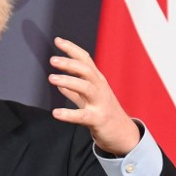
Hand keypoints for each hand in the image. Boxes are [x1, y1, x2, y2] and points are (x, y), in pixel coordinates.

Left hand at [48, 37, 139, 155]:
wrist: (123, 135)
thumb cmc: (104, 114)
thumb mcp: (89, 101)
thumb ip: (74, 93)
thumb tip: (59, 85)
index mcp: (97, 81)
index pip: (85, 60)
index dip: (72, 49)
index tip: (58, 40)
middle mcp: (100, 88)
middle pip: (87, 70)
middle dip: (70, 63)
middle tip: (52, 60)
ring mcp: (100, 103)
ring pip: (86, 88)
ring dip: (69, 81)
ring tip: (51, 78)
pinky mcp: (98, 120)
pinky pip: (83, 116)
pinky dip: (69, 114)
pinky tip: (56, 113)